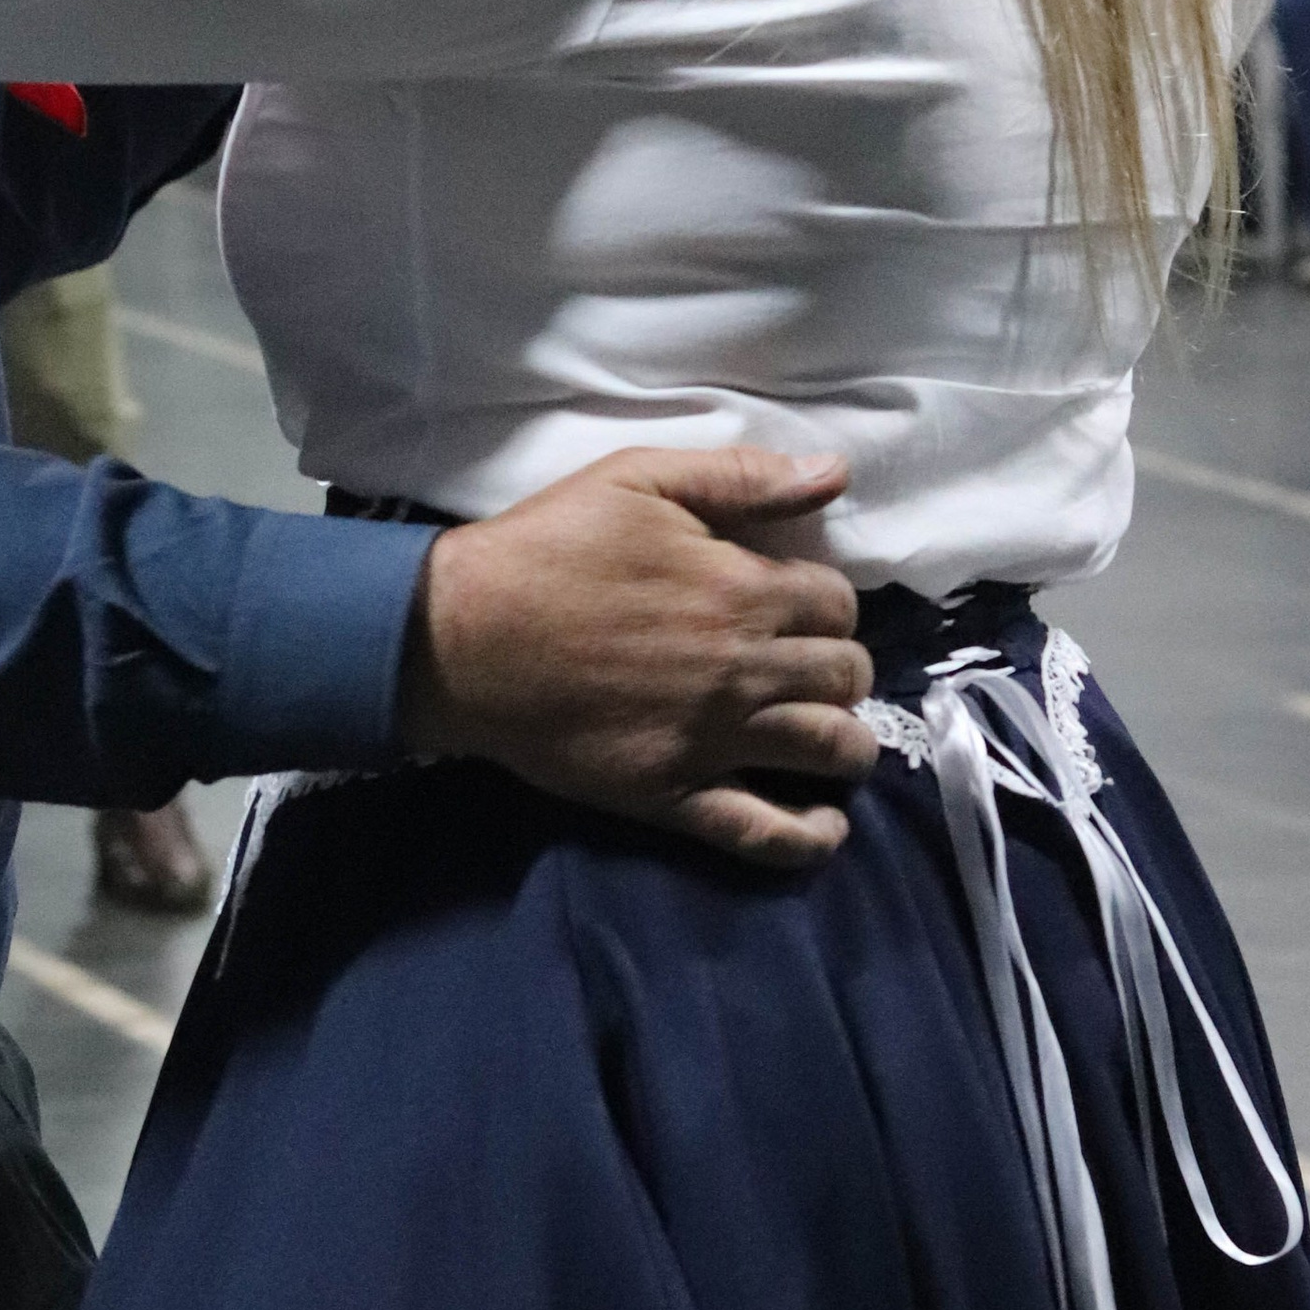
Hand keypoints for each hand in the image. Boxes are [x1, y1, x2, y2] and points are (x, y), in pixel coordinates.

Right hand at [397, 448, 878, 867]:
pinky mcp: (674, 796)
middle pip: (846, 676)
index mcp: (742, 590)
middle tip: (807, 666)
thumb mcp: (638, 480)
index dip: (827, 602)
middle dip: (841, 668)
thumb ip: (740, 476)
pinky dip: (812, 836)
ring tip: (826, 734)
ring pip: (829, 750)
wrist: (462, 639)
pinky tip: (826, 824)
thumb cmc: (547, 549)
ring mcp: (714, 741)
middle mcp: (745, 671)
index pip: (839, 603)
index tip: (796, 605)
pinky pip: (767, 833)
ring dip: (846, 742)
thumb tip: (834, 474)